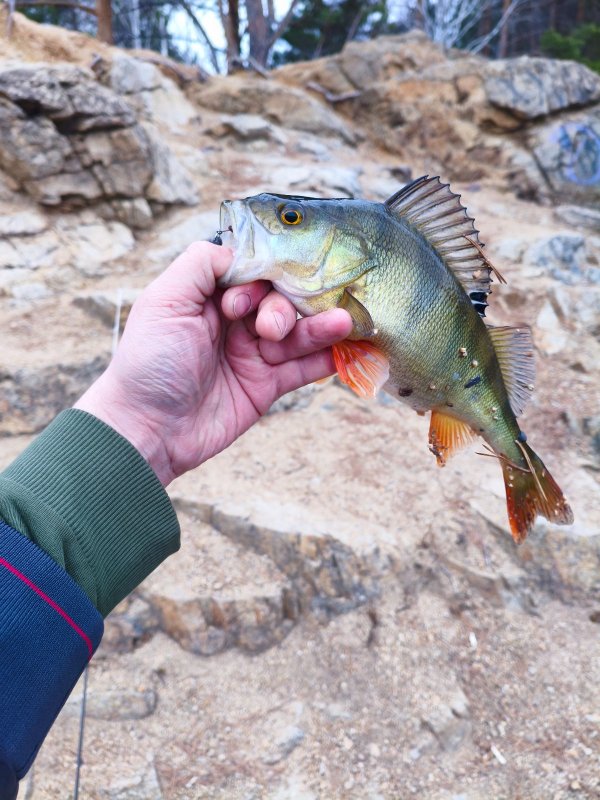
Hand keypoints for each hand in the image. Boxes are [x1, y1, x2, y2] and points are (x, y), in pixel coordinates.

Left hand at [74, 242, 351, 485]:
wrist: (149, 430)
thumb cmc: (149, 363)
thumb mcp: (164, 301)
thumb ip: (201, 264)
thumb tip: (241, 248)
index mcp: (209, 296)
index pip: (253, 272)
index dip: (260, 278)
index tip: (245, 301)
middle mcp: (234, 321)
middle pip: (280, 299)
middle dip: (285, 307)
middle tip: (272, 328)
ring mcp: (252, 354)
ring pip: (297, 332)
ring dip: (320, 326)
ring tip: (343, 322)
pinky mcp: (266, 387)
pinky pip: (303, 369)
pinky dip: (326, 359)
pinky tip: (347, 350)